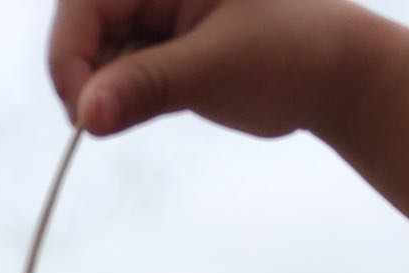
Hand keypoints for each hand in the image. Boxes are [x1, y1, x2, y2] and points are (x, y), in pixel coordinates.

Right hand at [48, 0, 365, 139]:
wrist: (337, 73)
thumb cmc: (290, 52)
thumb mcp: (214, 69)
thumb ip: (146, 86)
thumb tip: (86, 116)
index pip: (85, 4)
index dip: (71, 59)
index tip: (83, 117)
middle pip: (84, 28)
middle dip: (90, 77)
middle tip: (108, 124)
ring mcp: (156, 10)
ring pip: (99, 54)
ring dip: (113, 89)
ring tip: (167, 98)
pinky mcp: (163, 43)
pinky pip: (122, 70)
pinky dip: (130, 95)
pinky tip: (168, 98)